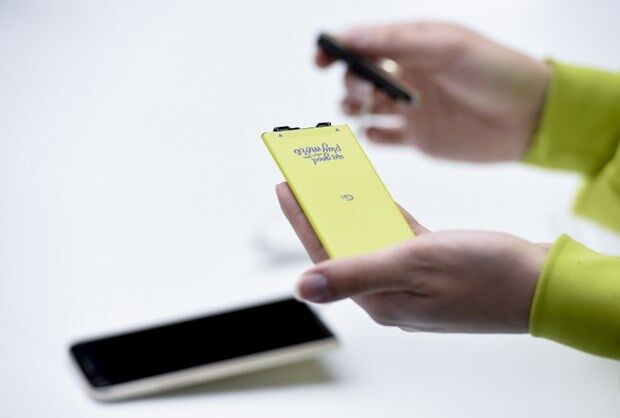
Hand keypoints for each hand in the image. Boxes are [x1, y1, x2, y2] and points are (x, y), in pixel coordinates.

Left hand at [277, 183, 548, 332]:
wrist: (540, 283)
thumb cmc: (484, 276)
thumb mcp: (414, 267)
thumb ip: (356, 273)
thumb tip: (304, 286)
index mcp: (380, 297)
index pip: (326, 254)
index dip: (301, 220)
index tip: (283, 186)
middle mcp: (389, 290)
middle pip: (343, 245)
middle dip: (320, 212)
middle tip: (302, 179)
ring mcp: (409, 278)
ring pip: (368, 237)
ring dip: (350, 211)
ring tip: (330, 182)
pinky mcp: (429, 263)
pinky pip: (395, 234)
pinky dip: (381, 214)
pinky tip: (368, 196)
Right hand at [317, 22, 550, 161]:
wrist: (531, 117)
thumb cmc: (495, 71)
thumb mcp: (447, 46)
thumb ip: (398, 42)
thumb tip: (349, 35)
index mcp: (412, 47)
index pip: (364, 44)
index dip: (337, 49)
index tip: (320, 59)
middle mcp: (407, 76)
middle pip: (359, 77)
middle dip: (348, 81)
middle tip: (358, 91)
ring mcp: (411, 109)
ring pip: (365, 108)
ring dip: (353, 108)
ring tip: (362, 110)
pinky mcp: (418, 138)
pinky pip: (383, 138)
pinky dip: (371, 137)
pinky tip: (375, 134)